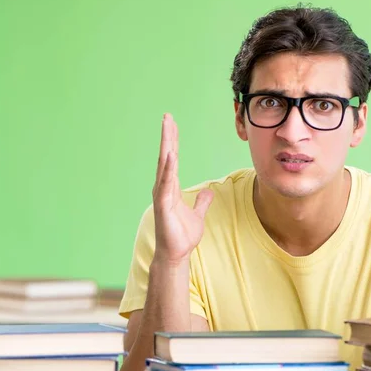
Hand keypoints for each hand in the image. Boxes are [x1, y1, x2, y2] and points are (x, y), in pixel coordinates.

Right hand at [152, 114, 213, 264]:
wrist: (176, 254)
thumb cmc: (182, 236)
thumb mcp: (197, 215)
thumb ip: (201, 202)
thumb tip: (208, 192)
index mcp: (172, 188)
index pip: (173, 159)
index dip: (173, 141)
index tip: (172, 124)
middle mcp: (164, 188)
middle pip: (167, 156)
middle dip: (168, 136)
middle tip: (167, 116)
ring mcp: (162, 195)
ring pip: (165, 165)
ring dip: (166, 145)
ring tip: (167, 127)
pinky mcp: (163, 205)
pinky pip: (166, 184)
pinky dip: (168, 169)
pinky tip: (170, 155)